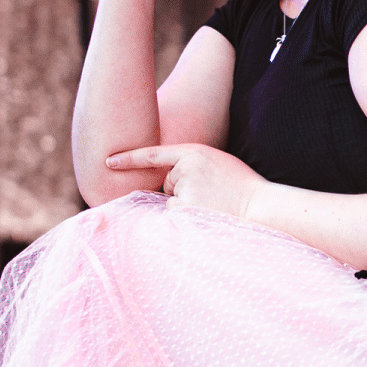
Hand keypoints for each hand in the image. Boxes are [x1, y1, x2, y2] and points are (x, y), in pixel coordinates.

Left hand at [106, 143, 264, 218]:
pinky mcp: (185, 207)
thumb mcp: (215, 164)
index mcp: (194, 151)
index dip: (129, 157)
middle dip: (181, 189)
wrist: (259, 204)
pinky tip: (207, 212)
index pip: (153, 154)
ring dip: (185, 203)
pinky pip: (175, 212)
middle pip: (167, 182)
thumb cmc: (240, 186)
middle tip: (211, 192)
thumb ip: (190, 166)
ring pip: (171, 199)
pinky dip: (187, 215)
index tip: (108, 161)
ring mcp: (184, 187)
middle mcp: (186, 167)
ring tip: (213, 202)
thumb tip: (166, 183)